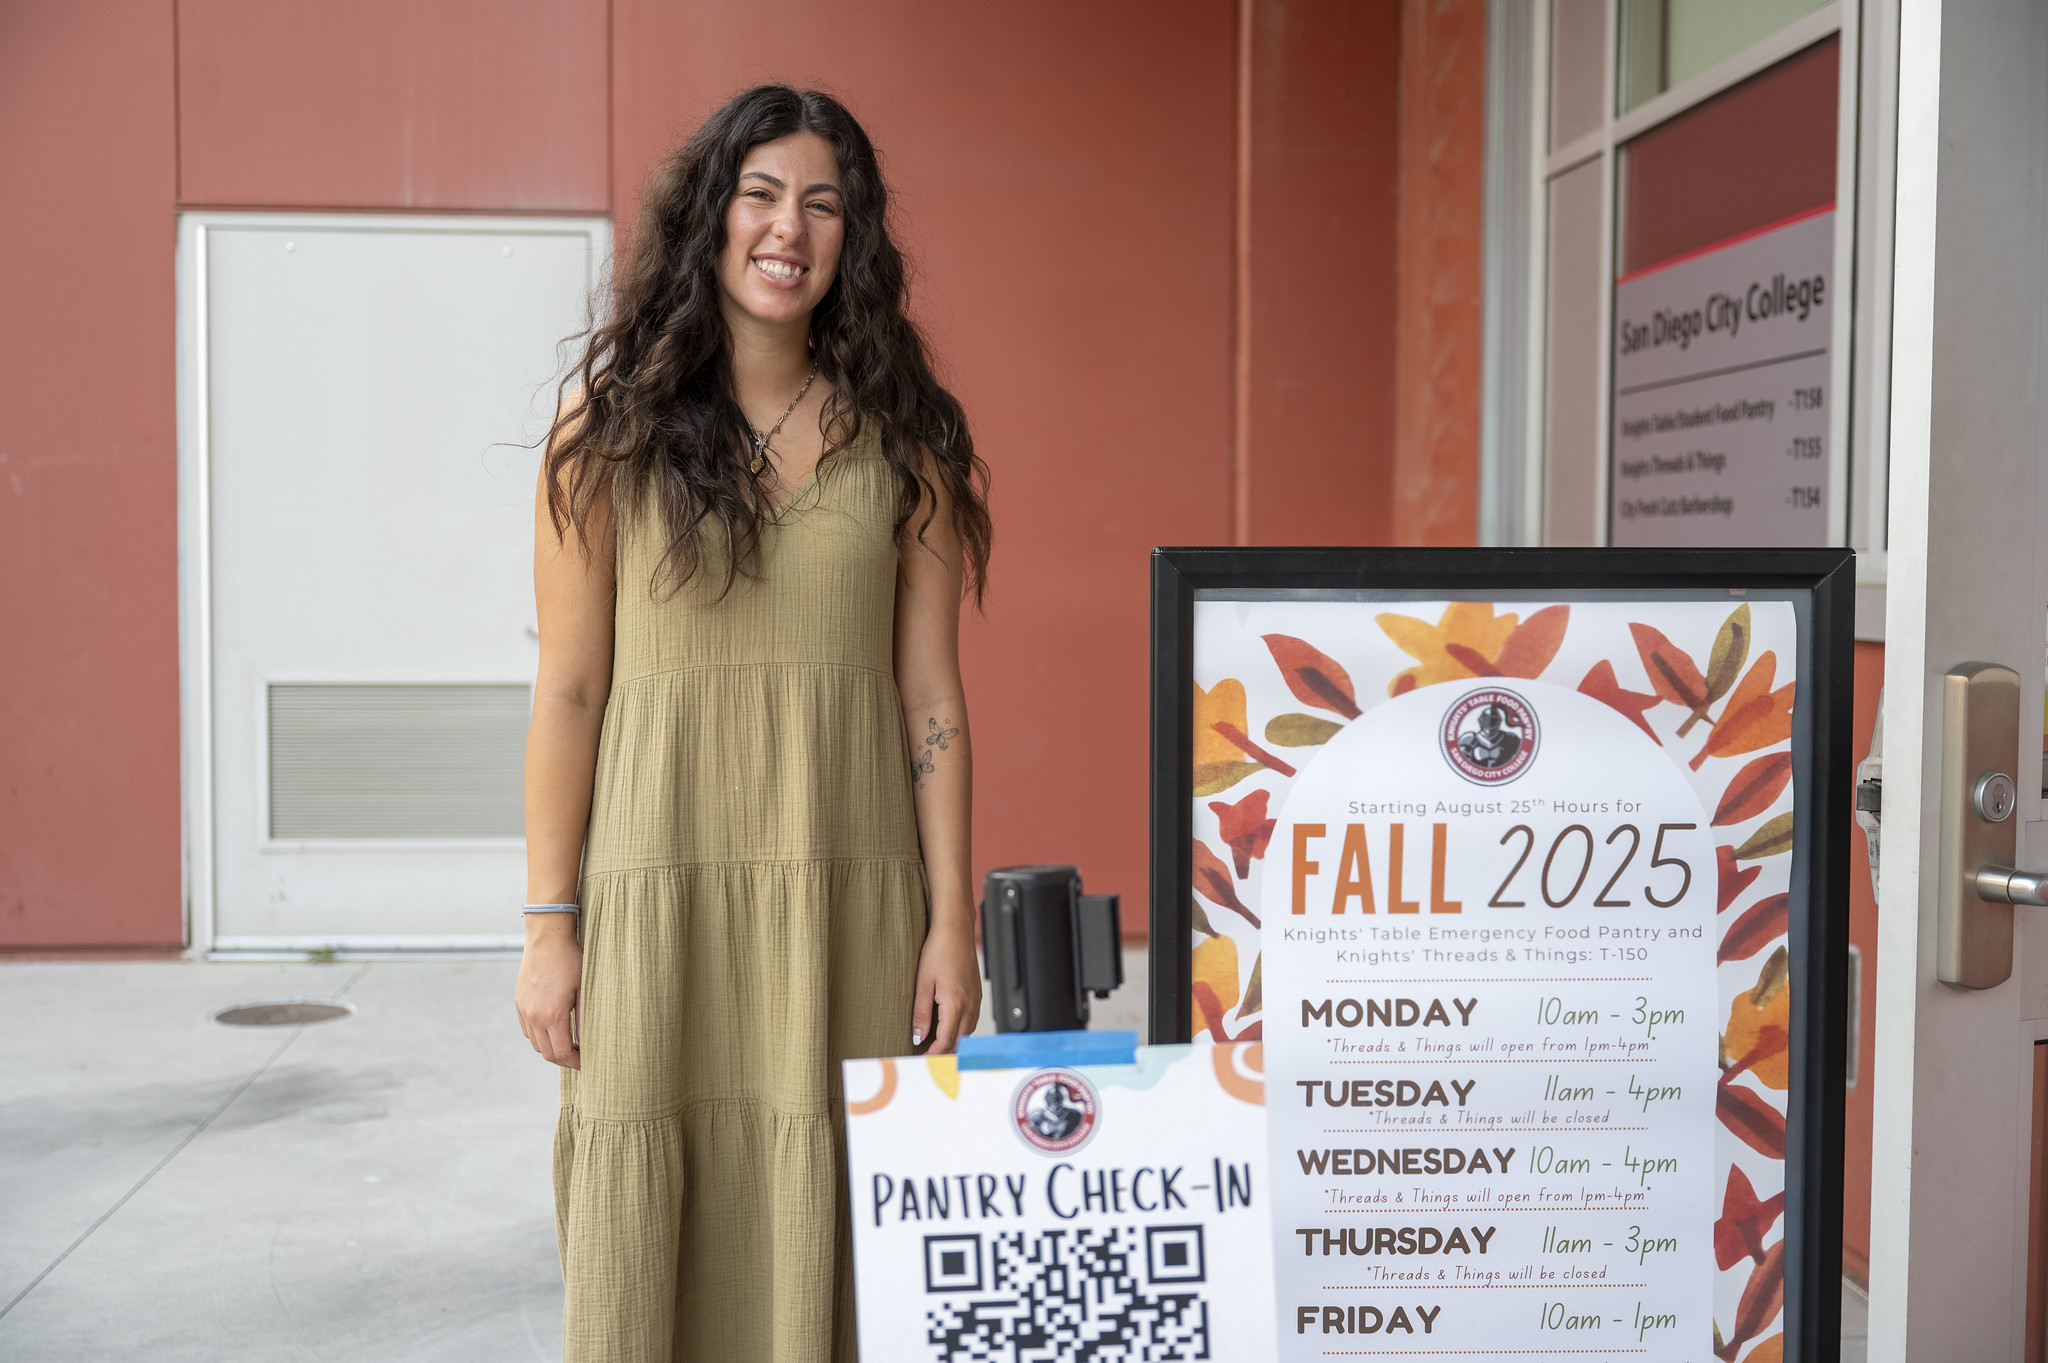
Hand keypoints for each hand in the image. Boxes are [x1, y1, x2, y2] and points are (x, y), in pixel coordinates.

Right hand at [516, 915, 582, 1068]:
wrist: (547, 937)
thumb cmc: (570, 960)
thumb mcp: (584, 989)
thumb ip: (584, 1019)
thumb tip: (588, 1041)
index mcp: (552, 1015)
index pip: (561, 1053)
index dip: (575, 1062)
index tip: (587, 1062)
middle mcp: (533, 1016)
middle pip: (547, 1053)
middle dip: (564, 1059)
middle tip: (580, 1056)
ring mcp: (523, 1010)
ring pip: (535, 1043)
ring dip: (551, 1048)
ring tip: (569, 1043)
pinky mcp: (519, 1002)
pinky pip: (527, 1030)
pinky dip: (539, 1037)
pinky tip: (553, 1029)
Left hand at [911, 918, 981, 1054]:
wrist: (956, 931)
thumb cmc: (938, 952)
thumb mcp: (923, 983)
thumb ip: (921, 1013)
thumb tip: (918, 1037)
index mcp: (955, 1005)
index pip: (946, 1041)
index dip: (934, 1055)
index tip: (922, 1061)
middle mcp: (970, 1006)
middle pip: (959, 1041)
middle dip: (944, 1053)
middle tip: (927, 1059)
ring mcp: (976, 1000)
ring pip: (967, 1033)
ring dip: (954, 1043)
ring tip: (936, 1047)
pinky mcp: (977, 994)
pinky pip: (972, 1021)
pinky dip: (961, 1030)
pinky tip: (949, 1029)